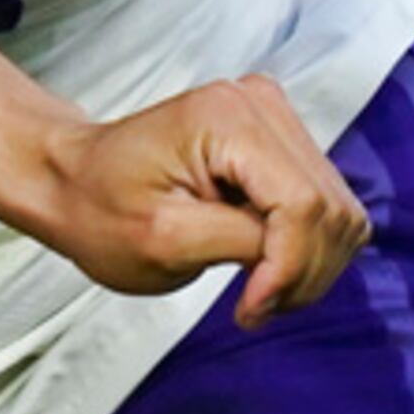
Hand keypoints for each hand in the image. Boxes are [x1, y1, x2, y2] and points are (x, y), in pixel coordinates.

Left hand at [30, 73, 368, 321]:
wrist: (75, 182)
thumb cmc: (99, 209)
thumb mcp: (161, 238)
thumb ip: (240, 241)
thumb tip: (299, 255)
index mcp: (225, 118)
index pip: (303, 205)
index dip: (289, 268)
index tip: (251, 309)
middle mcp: (259, 104)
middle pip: (330, 210)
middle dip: (301, 273)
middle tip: (253, 307)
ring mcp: (273, 119)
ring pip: (338, 213)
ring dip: (306, 267)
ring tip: (254, 291)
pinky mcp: (280, 142)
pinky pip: (325, 208)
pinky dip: (302, 250)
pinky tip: (258, 264)